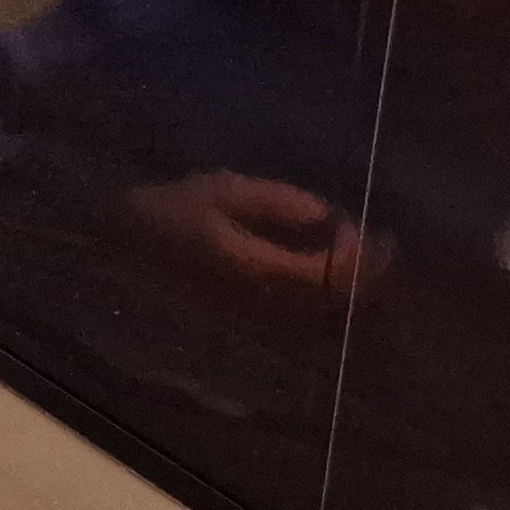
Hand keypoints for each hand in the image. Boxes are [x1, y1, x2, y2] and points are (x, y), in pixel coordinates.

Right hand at [122, 171, 373, 316]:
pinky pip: (298, 318)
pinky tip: (331, 279)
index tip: (376, 236)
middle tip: (387, 251)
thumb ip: (275, 202)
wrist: (121, 244)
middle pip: (327, 302)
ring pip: (317, 315)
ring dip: (347, 293)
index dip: (357, 261)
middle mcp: (256, 301)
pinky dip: (324, 300)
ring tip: (368, 264)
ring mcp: (251, 317)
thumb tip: (325, 215)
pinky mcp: (245, 320)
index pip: (322, 275)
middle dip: (363, 278)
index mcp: (251, 267)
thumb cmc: (170, 208)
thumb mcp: (221, 188)